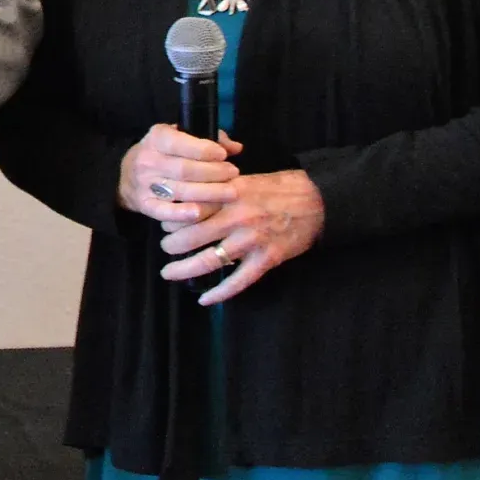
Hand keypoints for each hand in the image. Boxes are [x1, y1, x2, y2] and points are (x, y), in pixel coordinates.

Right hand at [117, 123, 242, 224]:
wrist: (128, 173)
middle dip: (213, 173)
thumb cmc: (164, 152)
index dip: (203, 150)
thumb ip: (208, 138)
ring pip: (179, 191)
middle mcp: (147, 160)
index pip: (180, 143)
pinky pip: (164, 212)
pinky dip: (182, 213)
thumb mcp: (180, 136)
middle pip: (184, 170)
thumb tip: (236, 147)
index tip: (223, 155)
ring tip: (230, 192)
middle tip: (233, 174)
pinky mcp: (144, 204)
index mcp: (156, 138)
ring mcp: (144, 184)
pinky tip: (200, 213)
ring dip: (208, 193)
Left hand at [159, 168, 325, 305]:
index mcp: (228, 195)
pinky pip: (238, 281)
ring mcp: (251, 240)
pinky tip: (205, 299)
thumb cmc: (277, 188)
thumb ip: (217, 189)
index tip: (163, 223)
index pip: (189, 208)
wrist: (317, 200)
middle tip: (164, 248)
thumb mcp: (243, 180)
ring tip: (169, 272)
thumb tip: (188, 199)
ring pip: (208, 260)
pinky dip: (220, 293)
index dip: (171, 218)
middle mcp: (236, 217)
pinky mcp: (267, 258)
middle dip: (171, 245)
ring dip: (184, 269)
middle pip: (191, 235)